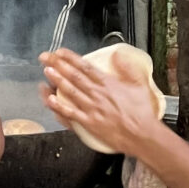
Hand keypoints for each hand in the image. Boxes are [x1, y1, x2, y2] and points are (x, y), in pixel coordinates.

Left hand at [39, 48, 160, 157]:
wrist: (142, 135)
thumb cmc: (142, 112)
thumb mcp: (140, 84)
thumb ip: (129, 67)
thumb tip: (118, 54)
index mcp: (108, 84)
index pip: (85, 67)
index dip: (71, 58)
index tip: (60, 52)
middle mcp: (97, 94)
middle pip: (74, 76)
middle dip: (58, 65)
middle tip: (46, 57)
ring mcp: (92, 109)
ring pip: (70, 91)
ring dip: (57, 80)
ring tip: (46, 71)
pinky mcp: (89, 123)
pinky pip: (71, 113)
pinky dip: (59, 106)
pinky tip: (50, 100)